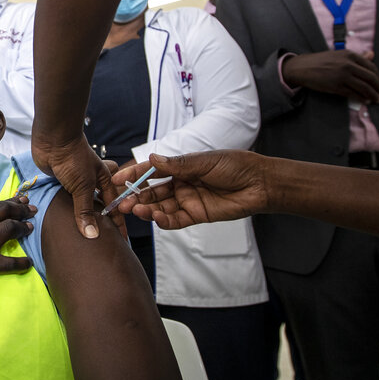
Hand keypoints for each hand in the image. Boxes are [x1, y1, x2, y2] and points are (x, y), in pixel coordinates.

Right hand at [0, 196, 36, 294]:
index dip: (12, 202)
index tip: (22, 200)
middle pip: (8, 212)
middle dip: (22, 210)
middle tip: (31, 211)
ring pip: (12, 229)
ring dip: (24, 228)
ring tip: (30, 229)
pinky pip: (11, 263)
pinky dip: (23, 263)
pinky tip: (29, 263)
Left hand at [32, 133, 119, 238]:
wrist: (52, 141)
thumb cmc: (73, 159)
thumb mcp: (83, 186)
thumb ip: (85, 211)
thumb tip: (92, 235)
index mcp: (104, 181)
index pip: (114, 207)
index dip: (118, 223)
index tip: (121, 241)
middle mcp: (92, 184)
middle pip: (99, 207)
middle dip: (101, 223)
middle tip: (102, 242)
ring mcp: (76, 184)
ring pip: (81, 206)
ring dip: (82, 218)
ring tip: (84, 238)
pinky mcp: (61, 184)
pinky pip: (66, 203)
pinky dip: (67, 212)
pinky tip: (66, 224)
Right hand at [112, 151, 268, 229]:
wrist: (261, 184)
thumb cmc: (236, 167)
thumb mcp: (205, 162)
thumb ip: (177, 165)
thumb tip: (152, 158)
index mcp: (180, 167)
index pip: (151, 171)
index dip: (133, 174)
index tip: (117, 179)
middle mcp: (180, 184)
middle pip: (151, 192)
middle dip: (135, 196)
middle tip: (121, 202)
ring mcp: (186, 200)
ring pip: (159, 207)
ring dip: (146, 209)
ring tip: (135, 210)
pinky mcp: (195, 215)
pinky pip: (174, 220)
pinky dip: (162, 220)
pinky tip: (154, 218)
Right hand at [282, 50, 378, 102]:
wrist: (301, 68)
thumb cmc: (319, 61)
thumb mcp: (339, 55)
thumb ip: (356, 56)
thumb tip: (371, 54)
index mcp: (350, 55)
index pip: (371, 67)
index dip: (378, 77)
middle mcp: (348, 64)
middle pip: (370, 78)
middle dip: (378, 87)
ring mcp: (342, 76)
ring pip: (364, 87)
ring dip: (372, 95)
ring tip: (376, 99)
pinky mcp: (336, 86)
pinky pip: (353, 94)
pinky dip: (361, 98)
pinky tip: (365, 101)